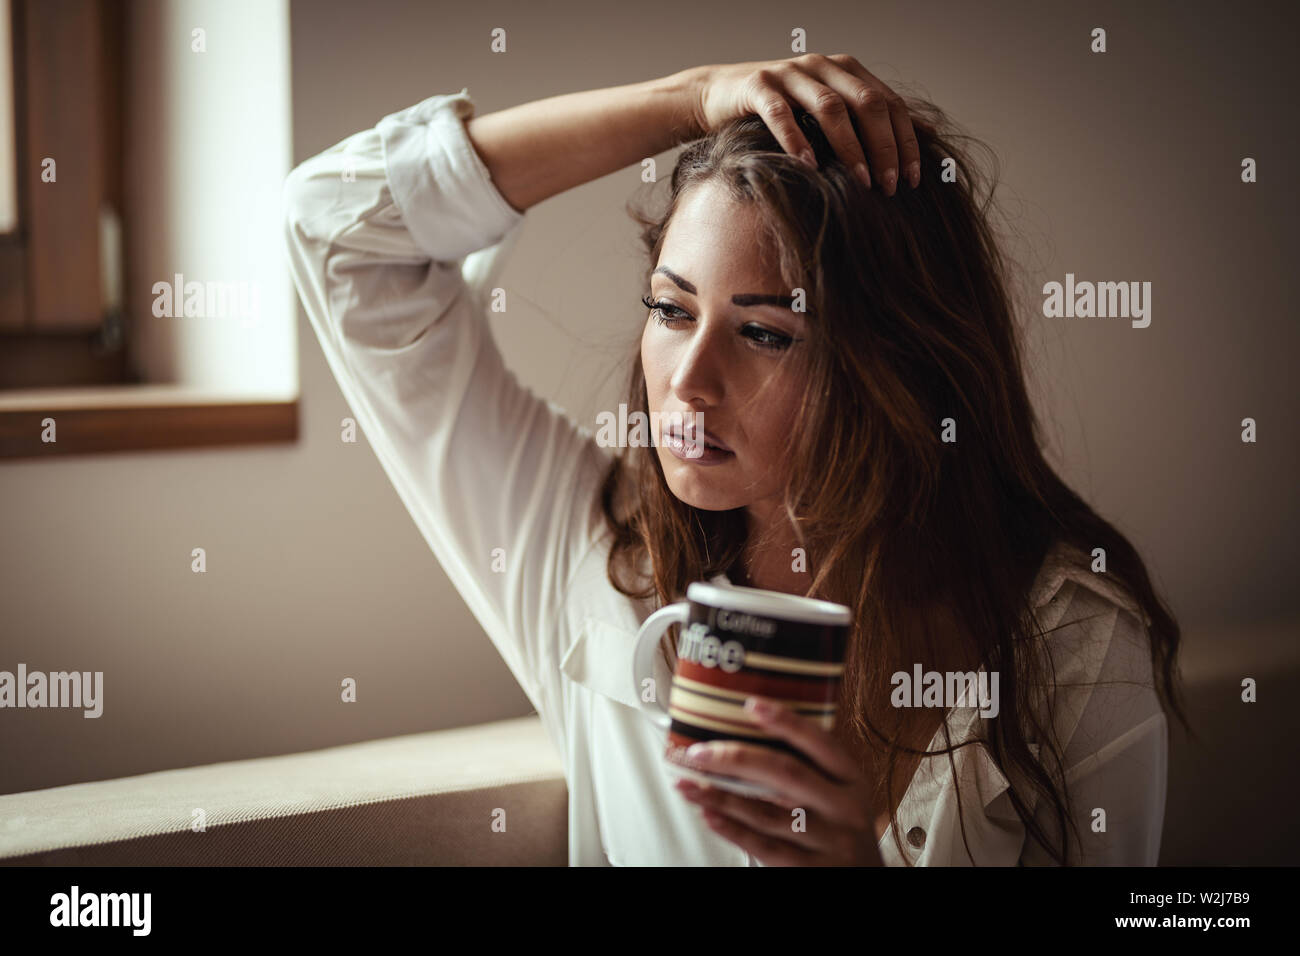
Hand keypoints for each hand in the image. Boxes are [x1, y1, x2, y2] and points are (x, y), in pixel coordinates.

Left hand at [674, 695, 884, 864]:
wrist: (866, 878)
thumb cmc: (843, 829)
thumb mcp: (843, 794)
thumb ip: (811, 769)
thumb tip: (750, 736)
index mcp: (851, 780)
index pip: (821, 743)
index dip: (787, 722)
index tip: (752, 705)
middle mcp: (844, 808)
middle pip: (787, 774)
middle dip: (737, 759)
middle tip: (700, 752)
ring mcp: (829, 841)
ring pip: (767, 814)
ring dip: (721, 797)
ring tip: (688, 785)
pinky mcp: (810, 869)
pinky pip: (765, 847)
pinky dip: (733, 829)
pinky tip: (709, 815)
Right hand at [688, 53, 922, 194]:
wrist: (719, 96)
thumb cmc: (781, 113)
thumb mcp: (829, 111)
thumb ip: (871, 118)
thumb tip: (928, 132)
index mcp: (846, 71)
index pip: (888, 103)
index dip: (904, 140)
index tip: (911, 180)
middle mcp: (822, 66)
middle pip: (866, 103)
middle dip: (883, 147)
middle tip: (889, 186)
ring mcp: (789, 73)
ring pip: (830, 107)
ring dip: (848, 148)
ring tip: (859, 182)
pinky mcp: (758, 86)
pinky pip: (780, 113)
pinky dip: (796, 139)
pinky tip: (809, 166)